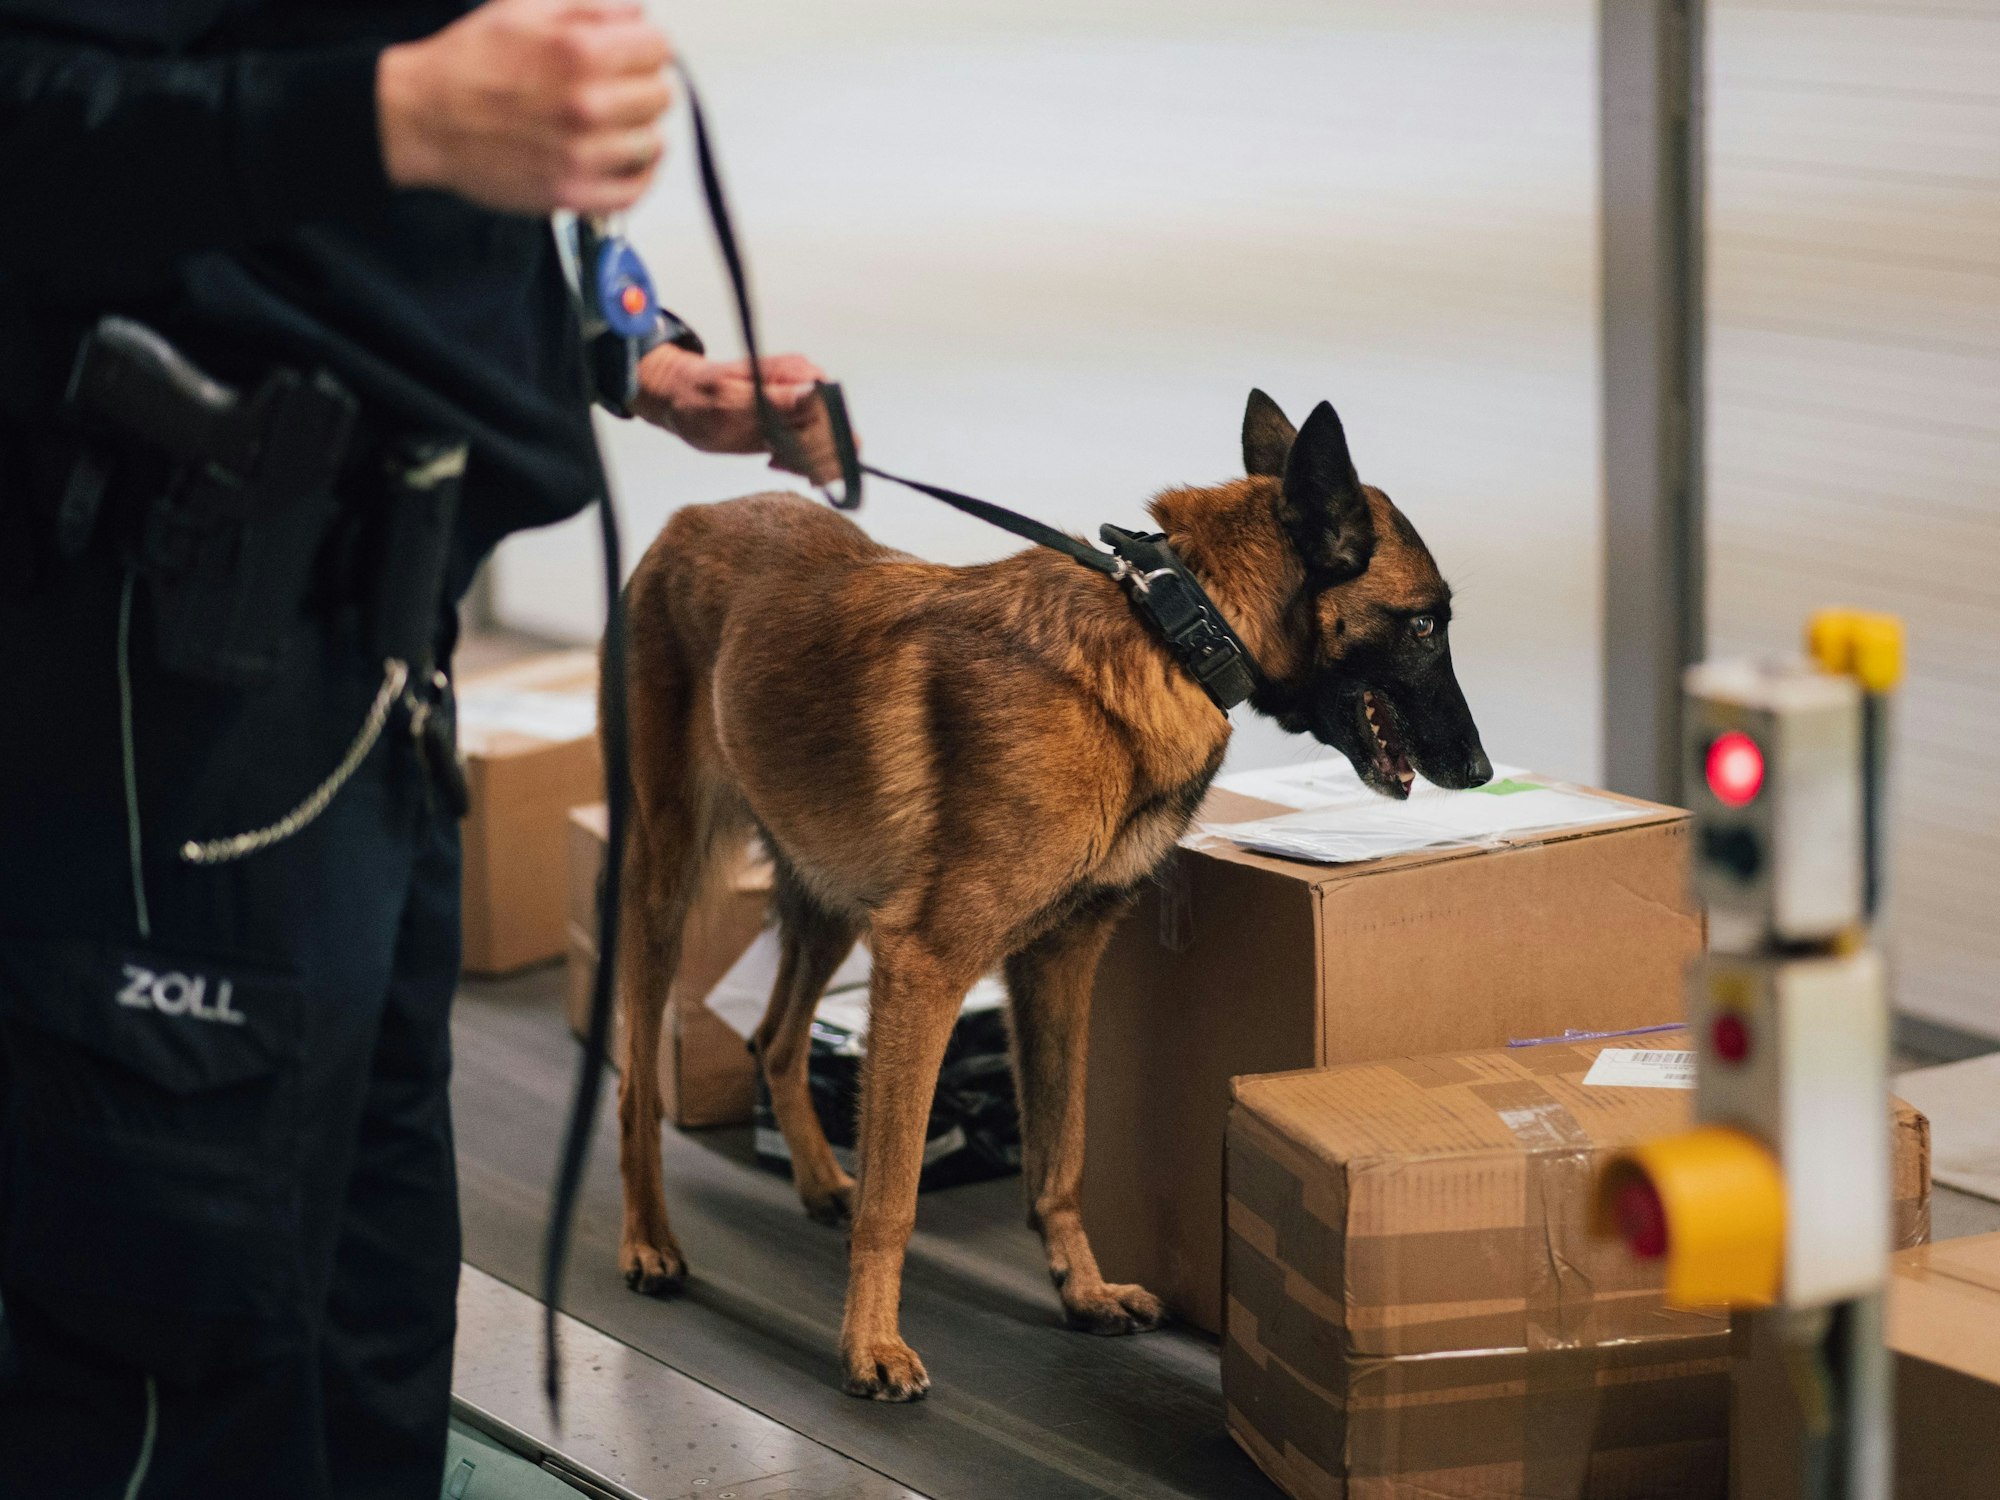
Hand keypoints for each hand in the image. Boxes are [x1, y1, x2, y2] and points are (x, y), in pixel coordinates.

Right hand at [378, 0, 673, 214]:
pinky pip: (634, 191)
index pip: (659, 49)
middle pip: (660, 97)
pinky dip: (637, 176)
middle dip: (642, 86)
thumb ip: (592, 8)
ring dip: (637, 130)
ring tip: (612, 124)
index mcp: (580, 52)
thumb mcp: (526, 9)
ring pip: (652, 143)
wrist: (425, 118)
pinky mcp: (573, 193)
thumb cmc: (469, 64)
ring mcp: (582, 155)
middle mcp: (587, 105)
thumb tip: (639, 15)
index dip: (646, 48)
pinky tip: (623, 161)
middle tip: (617, 89)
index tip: (633, 55)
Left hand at [634, 346, 848, 486]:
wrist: (684, 401)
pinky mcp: (801, 426)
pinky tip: (781, 464)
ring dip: (811, 464)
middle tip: (771, 456)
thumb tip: (814, 394)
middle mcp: (810, 388)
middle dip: (809, 455)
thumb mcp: (730, 400)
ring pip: (837, 446)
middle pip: (837, 433)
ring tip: (775, 461)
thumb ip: (775, 400)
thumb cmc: (699, 398)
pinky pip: (825, 452)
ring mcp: (807, 408)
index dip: (814, 439)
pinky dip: (810, 467)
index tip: (777, 449)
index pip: (830, 413)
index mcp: (798, 373)